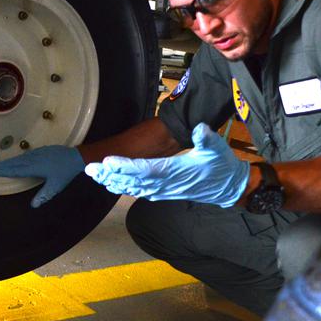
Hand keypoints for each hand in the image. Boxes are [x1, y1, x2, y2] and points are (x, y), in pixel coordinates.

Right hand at [0, 145, 85, 207]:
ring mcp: (39, 153)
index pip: (17, 170)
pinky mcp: (43, 150)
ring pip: (22, 158)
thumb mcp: (55, 186)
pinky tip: (19, 158)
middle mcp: (34, 159)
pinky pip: (28, 154)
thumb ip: (43, 195)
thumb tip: (33, 206)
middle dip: (5, 165)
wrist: (76, 157)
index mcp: (35, 167)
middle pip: (17, 162)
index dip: (6, 171)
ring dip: (11, 161)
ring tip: (2, 163)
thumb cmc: (65, 173)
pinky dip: (20, 157)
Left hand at [85, 123, 248, 206]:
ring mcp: (164, 190)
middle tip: (90, 170)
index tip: (109, 162)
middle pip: (133, 180)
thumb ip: (206, 138)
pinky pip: (140, 191)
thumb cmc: (222, 166)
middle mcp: (166, 184)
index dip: (126, 166)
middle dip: (110, 175)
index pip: (145, 169)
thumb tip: (199, 128)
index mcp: (174, 171)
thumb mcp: (217, 148)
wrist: (230, 187)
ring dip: (113, 181)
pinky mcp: (164, 192)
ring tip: (95, 176)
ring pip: (133, 187)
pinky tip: (113, 184)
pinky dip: (124, 187)